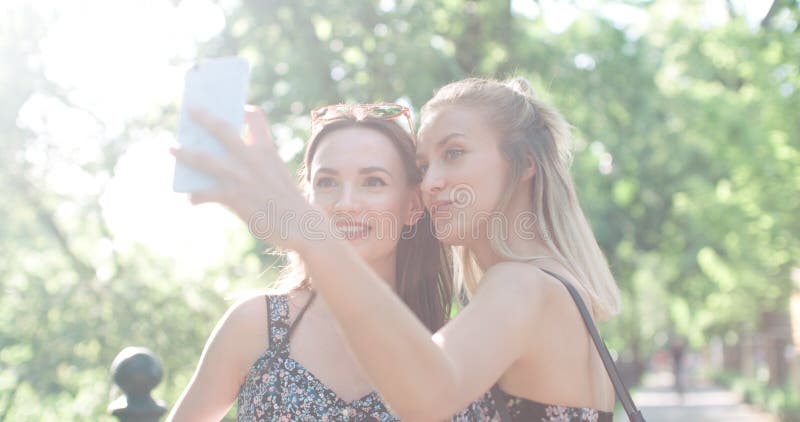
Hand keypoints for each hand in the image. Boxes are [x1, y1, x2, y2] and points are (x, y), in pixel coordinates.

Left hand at [171, 106, 322, 250]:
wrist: (300, 224)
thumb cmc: (287, 201)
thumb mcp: (277, 172)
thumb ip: (255, 162)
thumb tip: (222, 159)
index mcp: (267, 149)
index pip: (255, 117)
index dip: (244, 110)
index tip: (236, 106)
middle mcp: (252, 157)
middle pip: (222, 128)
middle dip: (203, 117)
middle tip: (190, 109)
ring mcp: (240, 176)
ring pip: (204, 157)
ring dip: (184, 153)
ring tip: (172, 148)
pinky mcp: (233, 196)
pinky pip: (204, 192)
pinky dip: (195, 195)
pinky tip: (190, 197)